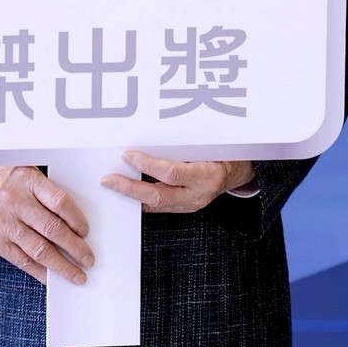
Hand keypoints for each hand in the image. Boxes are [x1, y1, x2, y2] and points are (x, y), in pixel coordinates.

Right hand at [0, 164, 93, 284]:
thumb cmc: (5, 182)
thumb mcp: (26, 172)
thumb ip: (47, 190)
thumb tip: (75, 217)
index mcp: (28, 181)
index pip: (59, 202)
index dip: (76, 219)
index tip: (86, 232)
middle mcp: (16, 202)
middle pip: (53, 229)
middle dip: (75, 248)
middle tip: (88, 259)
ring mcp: (5, 224)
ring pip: (39, 249)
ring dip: (61, 265)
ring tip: (76, 274)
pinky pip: (22, 261)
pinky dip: (40, 272)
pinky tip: (52, 277)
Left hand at [105, 152, 250, 215]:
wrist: (239, 172)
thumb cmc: (225, 153)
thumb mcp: (209, 145)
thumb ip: (183, 146)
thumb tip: (150, 137)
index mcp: (207, 176)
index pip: (172, 173)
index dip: (148, 165)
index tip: (128, 155)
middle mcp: (198, 195)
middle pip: (158, 196)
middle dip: (129, 189)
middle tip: (108, 180)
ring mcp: (191, 205)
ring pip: (154, 205)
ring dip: (131, 195)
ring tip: (112, 185)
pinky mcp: (184, 208)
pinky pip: (158, 206)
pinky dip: (140, 198)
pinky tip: (126, 190)